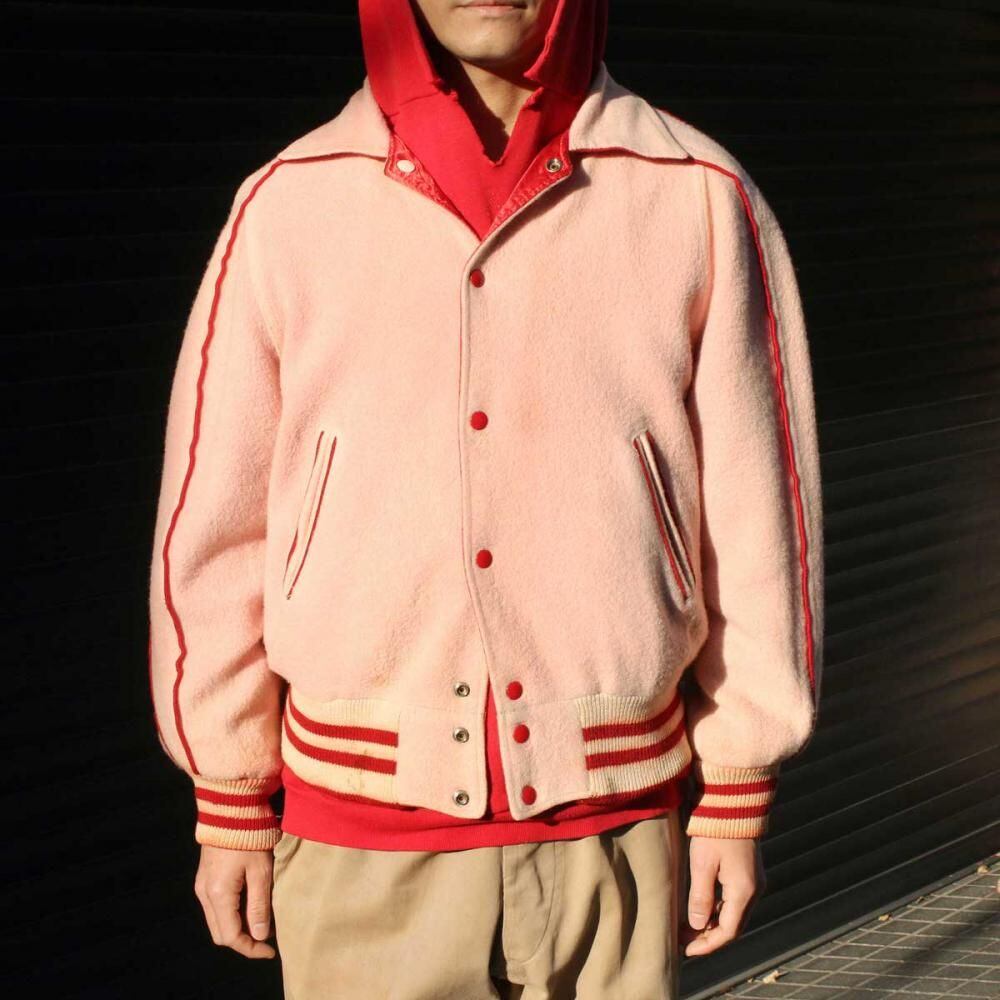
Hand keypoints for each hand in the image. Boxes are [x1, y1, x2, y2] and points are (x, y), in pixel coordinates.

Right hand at [194, 845, 276, 958]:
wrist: (231, 808)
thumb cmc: (250, 836)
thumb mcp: (261, 871)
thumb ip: (259, 905)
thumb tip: (260, 936)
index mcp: (218, 895)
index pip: (231, 937)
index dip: (251, 948)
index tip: (271, 950)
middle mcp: (204, 893)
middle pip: (220, 933)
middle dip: (243, 940)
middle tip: (267, 939)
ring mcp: (202, 885)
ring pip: (217, 920)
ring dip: (237, 927)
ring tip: (262, 922)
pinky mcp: (205, 876)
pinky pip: (215, 906)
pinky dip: (231, 914)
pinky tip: (249, 906)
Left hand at [680, 835, 764, 956]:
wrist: (733, 803)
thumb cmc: (715, 831)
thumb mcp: (702, 863)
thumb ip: (700, 896)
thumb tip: (697, 926)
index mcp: (744, 891)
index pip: (727, 931)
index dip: (707, 944)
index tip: (685, 950)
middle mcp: (754, 890)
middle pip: (732, 926)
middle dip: (708, 937)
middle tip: (683, 942)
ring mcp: (753, 882)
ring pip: (733, 914)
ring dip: (713, 925)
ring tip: (688, 930)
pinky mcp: (748, 873)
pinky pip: (734, 901)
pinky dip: (718, 911)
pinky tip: (701, 911)